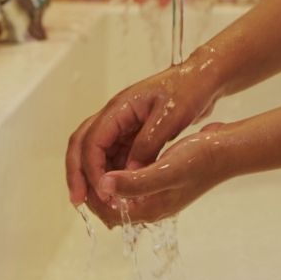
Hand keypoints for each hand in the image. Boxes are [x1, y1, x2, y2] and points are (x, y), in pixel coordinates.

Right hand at [65, 61, 219, 207]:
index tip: (99, 193)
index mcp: (119, 108)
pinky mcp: (133, 131)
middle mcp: (115, 115)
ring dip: (93, 175)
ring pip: (96, 151)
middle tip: (78, 200)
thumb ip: (148, 145)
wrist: (203, 78)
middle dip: (78, 172)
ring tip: (96, 202)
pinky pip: (114, 153)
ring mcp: (123, 123)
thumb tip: (128, 174)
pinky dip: (111, 171)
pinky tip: (116, 190)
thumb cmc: (188, 91)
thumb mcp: (170, 118)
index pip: (92, 140)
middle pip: (83, 144)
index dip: (91, 169)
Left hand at [89, 123, 234, 225]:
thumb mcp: (165, 169)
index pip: (108, 213)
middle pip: (112, 206)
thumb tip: (104, 186)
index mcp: (149, 209)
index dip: (92, 195)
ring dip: (108, 178)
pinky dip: (121, 170)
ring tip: (100, 155)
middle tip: (88, 164)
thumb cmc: (200, 159)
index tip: (85, 173)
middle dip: (96, 188)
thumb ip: (134, 182)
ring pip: (121, 192)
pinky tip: (120, 150)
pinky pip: (133, 181)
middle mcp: (151, 206)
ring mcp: (158, 194)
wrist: (228, 149)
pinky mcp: (163, 180)